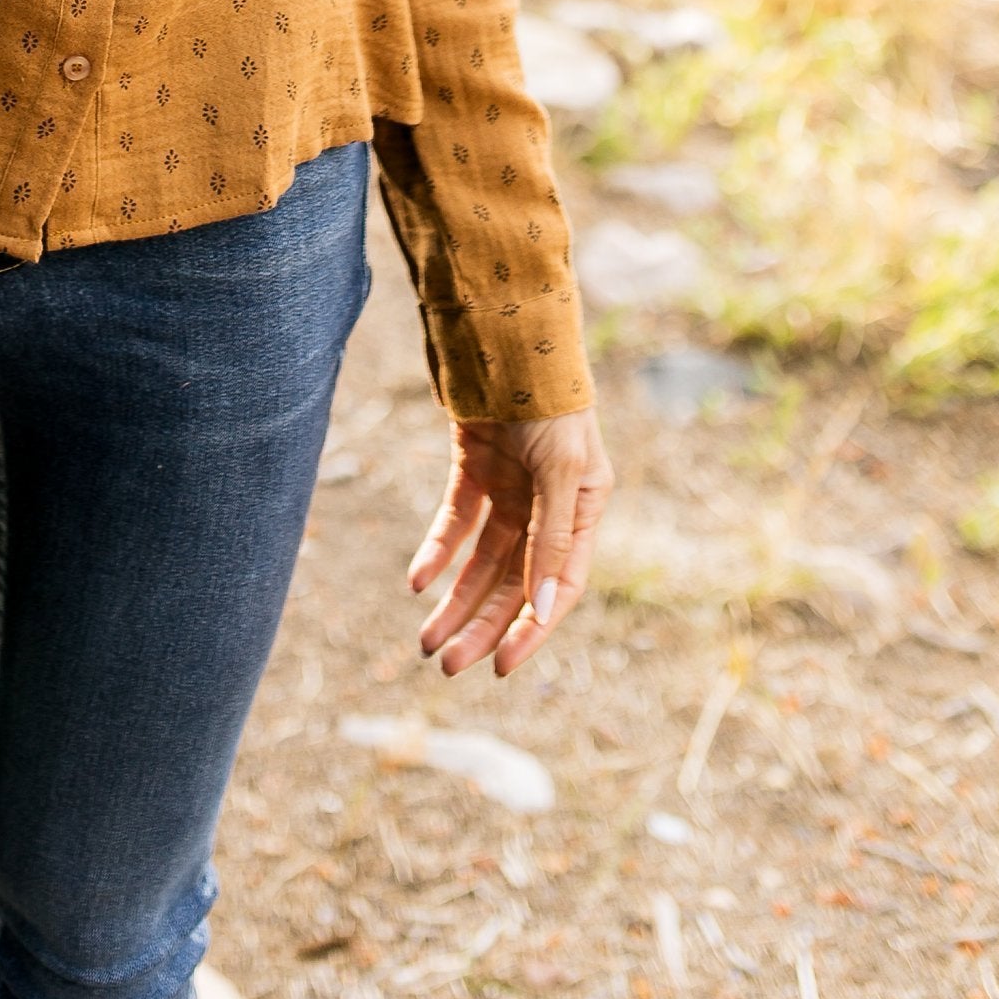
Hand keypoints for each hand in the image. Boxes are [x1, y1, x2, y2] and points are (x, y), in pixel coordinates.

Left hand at [409, 408, 612, 677]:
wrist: (507, 331)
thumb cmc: (549, 398)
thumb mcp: (559, 468)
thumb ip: (552, 537)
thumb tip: (545, 607)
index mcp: (582, 510)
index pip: (558, 587)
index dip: (530, 629)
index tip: (500, 667)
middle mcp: (547, 505)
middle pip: (512, 582)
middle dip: (481, 624)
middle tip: (446, 664)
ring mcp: (510, 487)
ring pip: (480, 560)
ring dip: (454, 599)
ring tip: (426, 640)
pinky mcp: (475, 466)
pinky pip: (455, 520)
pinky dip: (437, 550)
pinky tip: (417, 580)